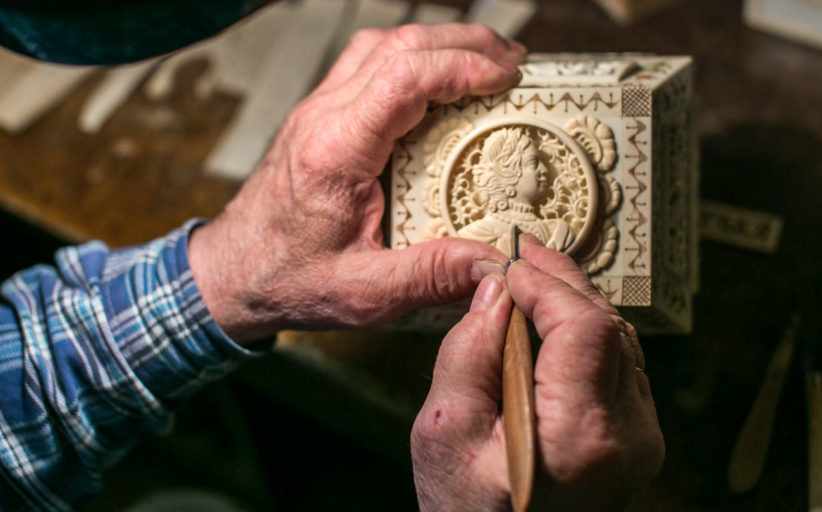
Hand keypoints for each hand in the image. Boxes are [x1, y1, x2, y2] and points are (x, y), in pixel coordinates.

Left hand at [188, 24, 526, 341]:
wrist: (230, 273)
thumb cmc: (288, 280)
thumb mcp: (364, 292)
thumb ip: (430, 275)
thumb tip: (494, 264)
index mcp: (335, 152)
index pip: (402, 77)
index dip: (462, 65)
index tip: (507, 76)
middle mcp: (322, 118)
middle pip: (397, 46)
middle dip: (463, 42)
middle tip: (514, 59)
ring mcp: (316, 111)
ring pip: (380, 46)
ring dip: (436, 42)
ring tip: (485, 58)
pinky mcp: (318, 117)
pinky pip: (366, 65)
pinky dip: (410, 57)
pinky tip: (436, 76)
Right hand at [410, 236, 664, 510]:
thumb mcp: (444, 430)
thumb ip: (469, 352)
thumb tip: (497, 293)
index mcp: (579, 436)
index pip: (586, 328)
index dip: (550, 285)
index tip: (513, 268)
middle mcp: (627, 438)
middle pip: (611, 328)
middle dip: (565, 284)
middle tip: (528, 257)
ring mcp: (640, 442)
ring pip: (620, 342)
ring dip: (576, 307)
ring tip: (535, 283)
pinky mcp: (637, 442)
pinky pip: (618, 367)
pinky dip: (585, 337)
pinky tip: (552, 325)